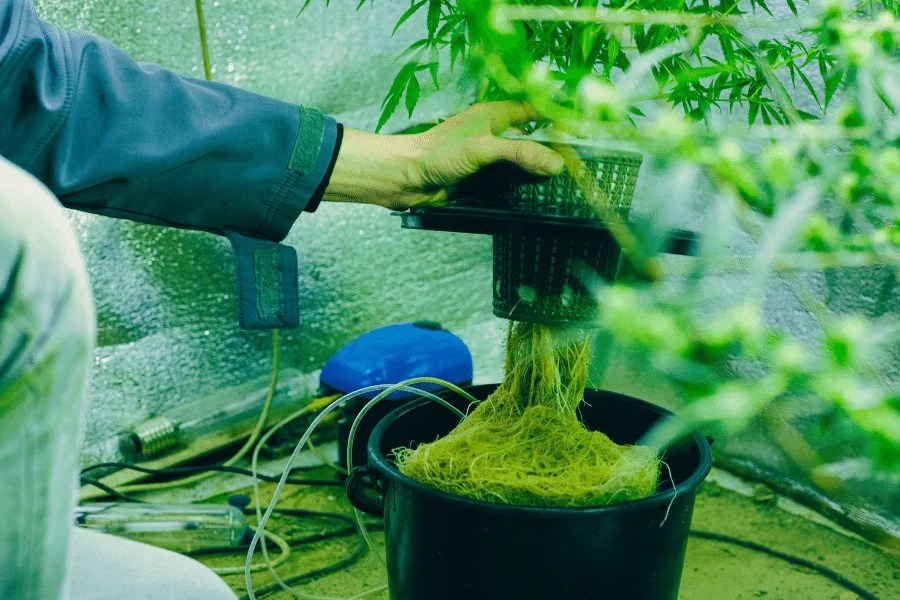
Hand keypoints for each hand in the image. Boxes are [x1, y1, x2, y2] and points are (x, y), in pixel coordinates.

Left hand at [322, 101, 564, 209]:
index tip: (583, 132)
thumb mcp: (482, 150)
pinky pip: (513, 180)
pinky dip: (527, 186)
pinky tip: (542, 195)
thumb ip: (519, 154)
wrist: (406, 179)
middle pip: (535, 137)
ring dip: (542, 170)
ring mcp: (490, 157)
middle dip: (556, 148)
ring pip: (525, 160)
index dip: (559, 118)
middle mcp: (495, 133)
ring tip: (570, 182)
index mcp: (495, 114)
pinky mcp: (484, 178)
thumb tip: (557, 163)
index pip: (536, 109)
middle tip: (580, 165)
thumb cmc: (436, 155)